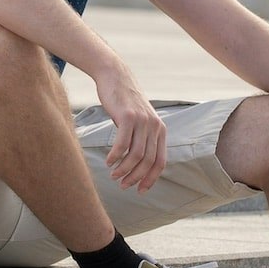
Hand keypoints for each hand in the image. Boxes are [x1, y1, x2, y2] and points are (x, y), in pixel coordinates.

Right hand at [93, 66, 165, 191]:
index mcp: (160, 130)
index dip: (150, 179)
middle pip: (148, 161)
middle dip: (135, 177)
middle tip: (122, 185)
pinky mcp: (128, 117)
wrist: (115, 77)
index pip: (160, 162)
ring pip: (136, 155)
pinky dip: (115, 156)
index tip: (140, 190)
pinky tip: (108, 161)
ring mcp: (142, 121)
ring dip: (124, 169)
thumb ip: (142, 140)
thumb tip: (137, 166)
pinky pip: (122, 144)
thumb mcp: (139, 122)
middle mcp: (154, 126)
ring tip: (114, 175)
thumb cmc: (124, 103)